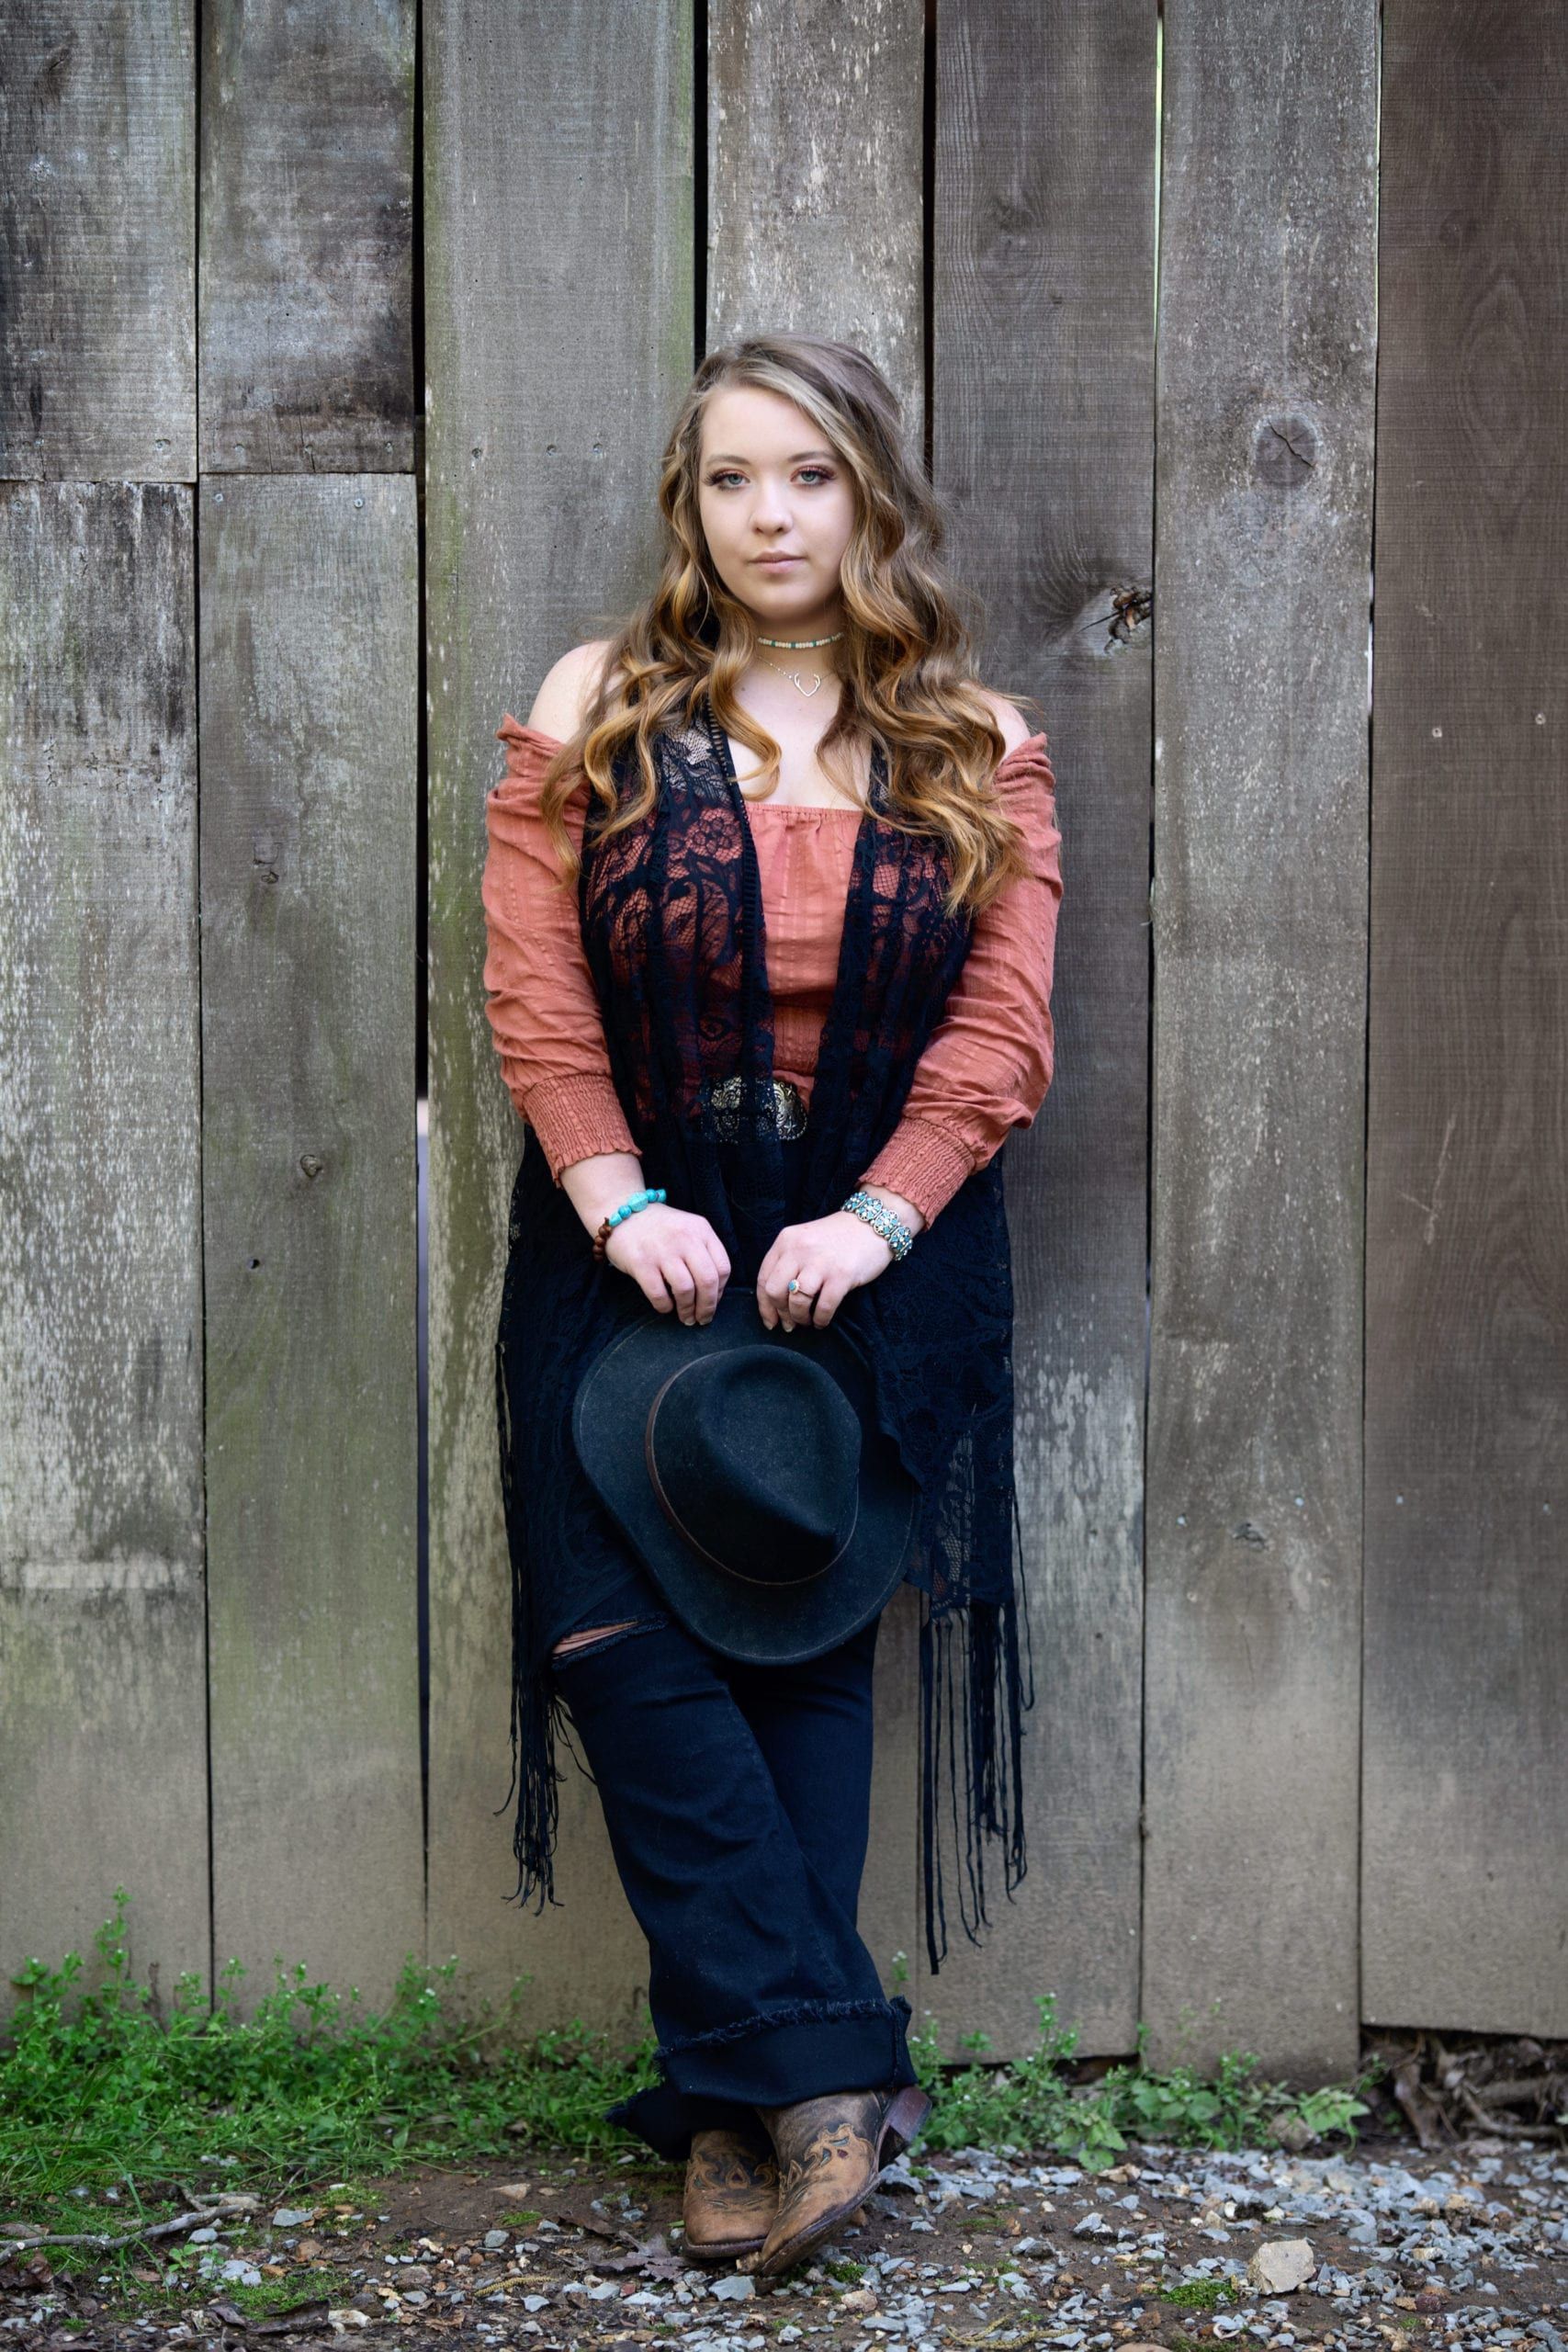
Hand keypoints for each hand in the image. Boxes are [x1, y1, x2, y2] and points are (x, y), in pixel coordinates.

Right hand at [604, 1203, 730, 1324]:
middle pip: (707, 1281)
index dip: (721, 1291)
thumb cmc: (659, 1228)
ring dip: (688, 1310)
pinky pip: (659, 1294)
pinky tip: (665, 1307)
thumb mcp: (688, 1229)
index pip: (723, 1267)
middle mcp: (685, 1238)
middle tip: (702, 1319)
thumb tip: (713, 1292)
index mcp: (701, 1230)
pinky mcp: (641, 1262)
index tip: (713, 1301)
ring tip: (686, 1317)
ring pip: (685, 1290)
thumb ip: (703, 1252)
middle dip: (708, 1306)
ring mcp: (662, 1250)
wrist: (621, 1212)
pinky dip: (665, 1306)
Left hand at [756, 1210, 898, 1330]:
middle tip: (790, 1323)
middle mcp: (799, 1250)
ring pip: (797, 1301)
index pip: (764, 1278)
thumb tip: (777, 1302)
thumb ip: (788, 1262)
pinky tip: (822, 1321)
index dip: (764, 1305)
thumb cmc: (838, 1237)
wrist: (873, 1223)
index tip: (770, 1321)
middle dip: (781, 1313)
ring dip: (800, 1318)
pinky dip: (820, 1320)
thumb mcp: (805, 1240)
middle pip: (775, 1291)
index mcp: (786, 1241)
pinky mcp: (842, 1275)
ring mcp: (821, 1262)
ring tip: (807, 1321)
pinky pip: (823, 1307)